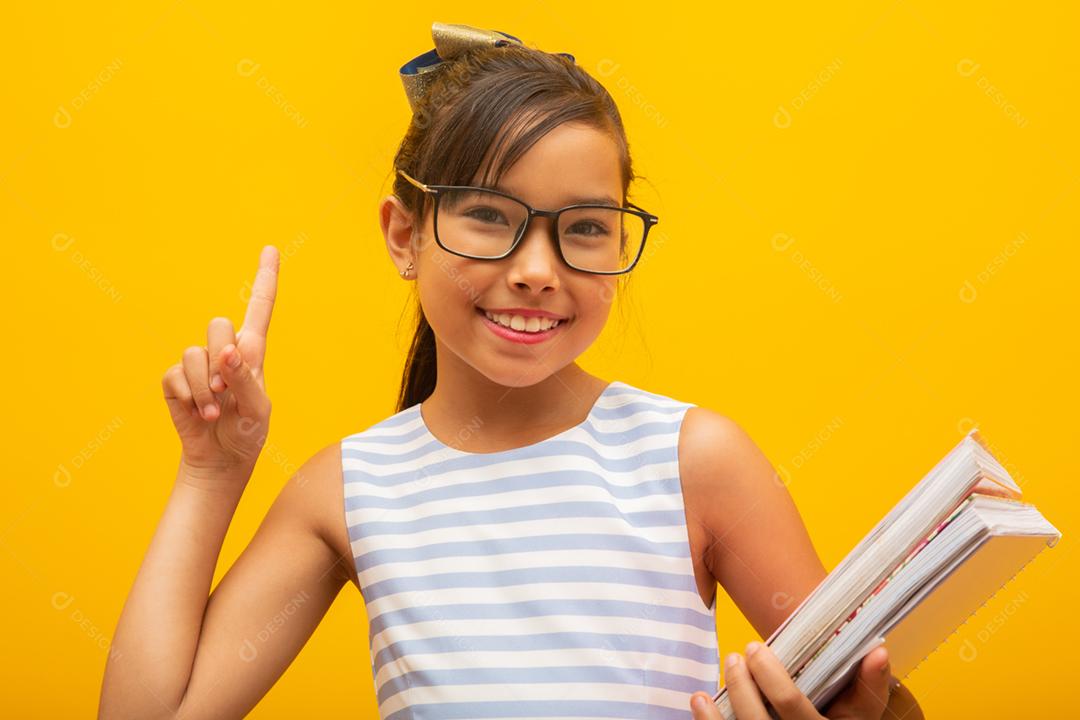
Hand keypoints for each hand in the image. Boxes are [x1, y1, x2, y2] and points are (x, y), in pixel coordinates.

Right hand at [161, 245, 278, 478]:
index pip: (260, 308)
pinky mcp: (176, 379)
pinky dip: (190, 398)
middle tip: (227, 389)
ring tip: (217, 410)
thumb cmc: (247, 432)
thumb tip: (228, 351)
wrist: (221, 460)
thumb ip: (246, 379)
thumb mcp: (258, 410)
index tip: (271, 248)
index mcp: (252, 352)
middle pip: (218, 324)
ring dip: (206, 386)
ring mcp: (198, 364)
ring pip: (195, 351)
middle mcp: (224, 350)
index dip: (265, 278)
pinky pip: (176, 374)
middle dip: (221, 356)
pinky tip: (200, 414)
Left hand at [689, 642, 891, 719]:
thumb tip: (879, 651)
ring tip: (725, 668)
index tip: (755, 648)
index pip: (792, 707)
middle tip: (739, 653)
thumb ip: (870, 688)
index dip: (770, 677)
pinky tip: (700, 700)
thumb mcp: (861, 716)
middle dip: (742, 683)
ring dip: (722, 703)